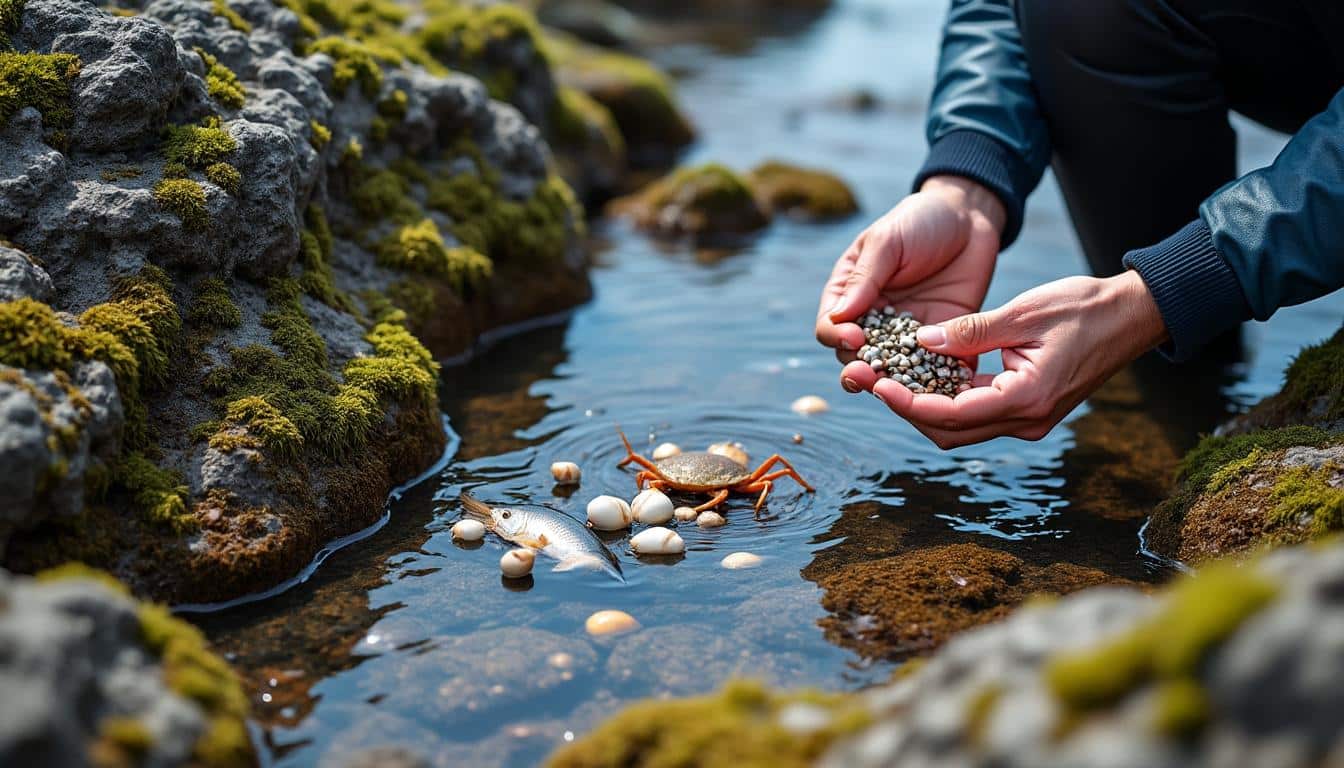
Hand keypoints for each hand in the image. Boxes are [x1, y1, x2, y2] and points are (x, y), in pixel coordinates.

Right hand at [815, 176, 1004, 384]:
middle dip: (860, 371)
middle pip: (856, 357)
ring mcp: (906, 334)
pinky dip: (936, 384)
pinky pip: (934, 369)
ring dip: (894, 386)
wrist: (968, 218)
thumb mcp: (887, 241)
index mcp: (849, 295)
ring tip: (900, 395)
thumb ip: (865, 278)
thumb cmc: (919, 221)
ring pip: (893, 371)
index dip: (838, 337)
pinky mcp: (941, 341)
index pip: (831, 326)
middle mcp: (873, 320)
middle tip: (868, 378)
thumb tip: (839, 316)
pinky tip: (942, 392)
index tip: (855, 337)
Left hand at [844, 270, 1168, 447]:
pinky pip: (977, 414)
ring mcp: (1028, 419)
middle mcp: (1026, 420)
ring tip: (887, 379)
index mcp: (1026, 398)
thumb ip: (971, 331)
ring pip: (960, 428)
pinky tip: (920, 375)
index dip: (909, 404)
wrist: (1132, 316)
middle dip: (907, 410)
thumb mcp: (1023, 312)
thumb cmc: (1084, 307)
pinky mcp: (1027, 409)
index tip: (878, 386)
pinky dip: (946, 401)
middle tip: (870, 381)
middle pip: (949, 432)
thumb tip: (921, 341)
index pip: (953, 415)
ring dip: (923, 408)